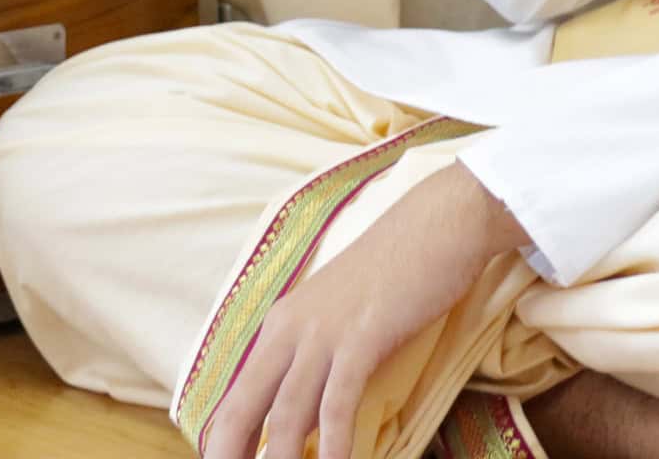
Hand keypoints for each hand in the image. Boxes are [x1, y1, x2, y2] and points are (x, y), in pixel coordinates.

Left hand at [203, 163, 523, 458]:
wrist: (436, 223)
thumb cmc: (395, 272)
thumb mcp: (340, 315)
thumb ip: (317, 358)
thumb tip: (305, 414)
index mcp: (280, 325)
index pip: (236, 396)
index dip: (222, 441)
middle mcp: (289, 329)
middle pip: (243, 409)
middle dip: (232, 455)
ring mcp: (323, 333)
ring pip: (287, 415)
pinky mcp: (362, 337)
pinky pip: (337, 402)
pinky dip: (334, 444)